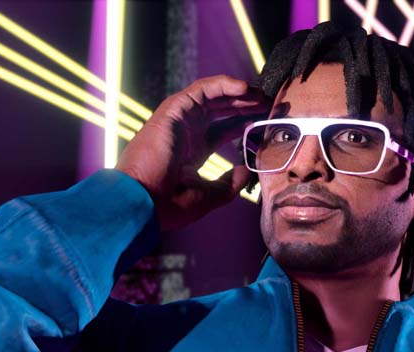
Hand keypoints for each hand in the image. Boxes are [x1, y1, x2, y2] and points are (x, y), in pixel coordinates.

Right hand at [115, 74, 270, 231]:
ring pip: (214, 95)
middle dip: (246, 105)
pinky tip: (245, 88)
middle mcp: (187, 132)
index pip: (224, 129)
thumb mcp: (210, 196)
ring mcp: (180, 119)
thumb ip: (231, 183)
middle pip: (221, 109)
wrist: (143, 201)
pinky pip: (202, 89)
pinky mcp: (174, 109)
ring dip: (239, 92)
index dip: (246, 123)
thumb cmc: (169, 204)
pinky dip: (224, 85)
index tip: (267, 122)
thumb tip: (250, 170)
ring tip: (261, 94)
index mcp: (194, 150)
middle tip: (270, 103)